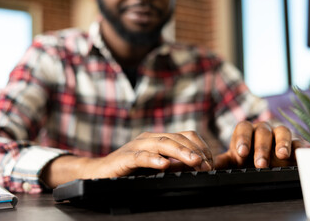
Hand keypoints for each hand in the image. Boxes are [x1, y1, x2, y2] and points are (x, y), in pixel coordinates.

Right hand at [41, 131, 212, 187]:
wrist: (99, 173)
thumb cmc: (129, 170)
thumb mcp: (157, 166)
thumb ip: (175, 165)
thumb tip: (198, 167)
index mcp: (159, 138)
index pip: (185, 135)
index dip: (200, 147)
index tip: (210, 162)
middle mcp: (149, 138)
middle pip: (176, 137)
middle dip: (194, 150)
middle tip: (207, 165)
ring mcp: (136, 145)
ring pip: (162, 143)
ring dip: (180, 152)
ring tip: (194, 162)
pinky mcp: (125, 157)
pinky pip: (140, 156)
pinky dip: (153, 159)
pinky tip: (163, 165)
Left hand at [214, 121, 309, 168]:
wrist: (265, 163)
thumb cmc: (247, 159)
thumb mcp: (234, 161)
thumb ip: (222, 161)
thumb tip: (206, 166)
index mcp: (246, 131)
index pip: (243, 128)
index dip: (242, 138)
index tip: (241, 152)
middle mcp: (263, 130)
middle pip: (262, 131)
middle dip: (261, 147)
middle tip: (260, 163)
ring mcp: (280, 135)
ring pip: (282, 131)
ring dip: (281, 143)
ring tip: (281, 156)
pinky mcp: (295, 143)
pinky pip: (299, 142)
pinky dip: (300, 147)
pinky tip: (298, 155)